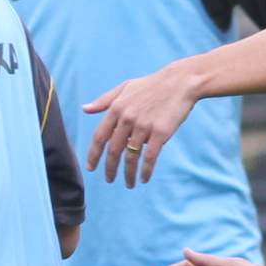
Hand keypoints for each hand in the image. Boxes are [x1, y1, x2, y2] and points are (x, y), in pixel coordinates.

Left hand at [83, 64, 202, 184]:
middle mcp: (127, 118)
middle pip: (114, 151)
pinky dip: (146, 171)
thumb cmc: (152, 85)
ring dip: (128, 174)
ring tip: (129, 184)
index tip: (91, 168)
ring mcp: (143, 126)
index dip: (94, 155)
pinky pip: (150, 157)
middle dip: (110, 169)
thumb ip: (104, 100)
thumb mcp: (125, 87)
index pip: (100, 137)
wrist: (180, 82)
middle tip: (109, 180)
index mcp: (116, 108)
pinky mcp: (160, 132)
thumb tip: (85, 109)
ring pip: (131, 157)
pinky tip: (144, 178)